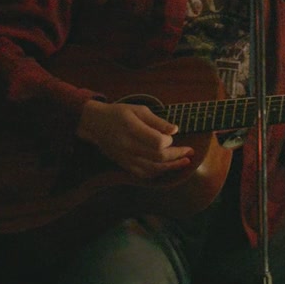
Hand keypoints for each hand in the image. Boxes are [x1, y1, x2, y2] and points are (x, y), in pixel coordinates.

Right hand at [76, 99, 192, 179]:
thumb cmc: (119, 113)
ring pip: (153, 169)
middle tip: (189, 151)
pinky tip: (167, 167)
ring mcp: (126, 158)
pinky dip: (157, 172)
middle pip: (158, 157)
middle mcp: (128, 146)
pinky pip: (144, 174)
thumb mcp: (138, 110)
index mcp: (132, 129)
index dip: (169, 141)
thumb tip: (175, 130)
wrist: (95, 124)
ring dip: (171, 166)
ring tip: (185, 162)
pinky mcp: (124, 164)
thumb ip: (157, 121)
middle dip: (177, 155)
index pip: (157, 142)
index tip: (171, 135)